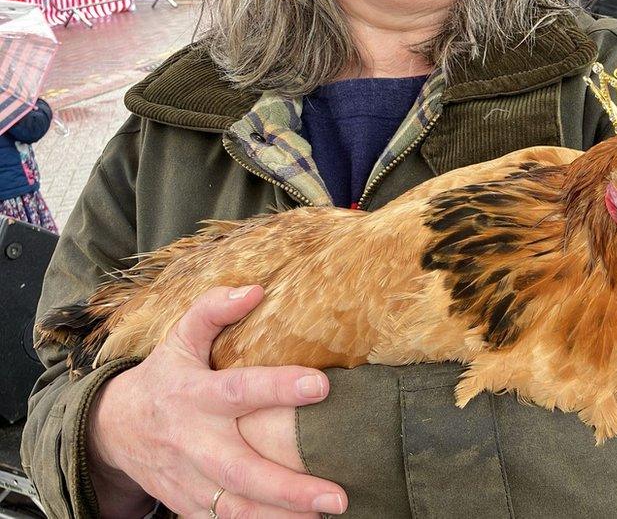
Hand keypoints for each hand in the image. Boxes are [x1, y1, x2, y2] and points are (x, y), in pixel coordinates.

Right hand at [87, 286, 347, 517]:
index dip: (278, 387)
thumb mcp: (179, 338)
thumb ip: (213, 310)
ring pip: (235, 507)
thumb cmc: (164, 378)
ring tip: (324, 517)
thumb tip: (255, 289)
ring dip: (279, 517)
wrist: (113, 430)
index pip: (240, 390)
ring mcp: (190, 479)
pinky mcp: (190, 504)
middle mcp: (193, 441)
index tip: (322, 385)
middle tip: (336, 496)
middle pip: (241, 469)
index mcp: (194, 394)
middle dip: (288, 486)